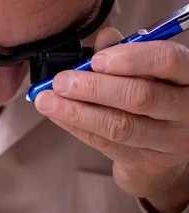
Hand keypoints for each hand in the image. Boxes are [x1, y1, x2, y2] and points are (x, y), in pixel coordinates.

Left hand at [35, 28, 188, 212]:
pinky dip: (76, 127)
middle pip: (139, 96)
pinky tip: (58, 116)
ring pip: (119, 125)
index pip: (167, 61)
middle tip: (61, 82)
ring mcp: (169, 141)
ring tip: (48, 101)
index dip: (130, 59)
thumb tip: (104, 39)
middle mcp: (186, 109)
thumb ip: (127, 54)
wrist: (163, 155)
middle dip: (93, 87)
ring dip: (77, 112)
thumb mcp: (148, 74)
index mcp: (188, 78)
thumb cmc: (154, 103)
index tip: (96, 60)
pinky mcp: (146, 163)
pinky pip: (105, 143)